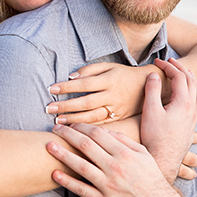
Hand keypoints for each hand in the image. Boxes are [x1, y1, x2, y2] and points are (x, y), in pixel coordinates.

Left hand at [46, 63, 168, 124]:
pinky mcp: (119, 119)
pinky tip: (73, 130)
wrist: (148, 88)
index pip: (84, 84)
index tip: (51, 88)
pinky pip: (100, 125)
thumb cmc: (123, 75)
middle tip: (48, 109)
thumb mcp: (109, 67)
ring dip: (73, 120)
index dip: (66, 87)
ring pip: (92, 117)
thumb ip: (89, 70)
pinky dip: (86, 128)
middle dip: (65, 106)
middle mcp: (113, 96)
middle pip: (85, 102)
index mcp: (110, 80)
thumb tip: (71, 77)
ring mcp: (117, 109)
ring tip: (57, 121)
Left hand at [47, 123, 186, 196]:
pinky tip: (54, 173)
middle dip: (68, 135)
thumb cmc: (150, 177)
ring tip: (49, 146)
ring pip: (80, 166)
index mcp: (125, 154)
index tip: (71, 125)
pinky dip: (66, 181)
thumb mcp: (143, 154)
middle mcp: (115, 168)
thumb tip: (104, 129)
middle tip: (55, 129)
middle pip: (86, 145)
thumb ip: (124, 140)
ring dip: (62, 155)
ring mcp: (108, 186)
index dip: (81, 127)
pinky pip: (81, 190)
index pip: (98, 133)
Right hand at [139, 58, 196, 182]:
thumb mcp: (150, 110)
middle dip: (181, 69)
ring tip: (187, 74)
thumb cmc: (154, 137)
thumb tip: (154, 74)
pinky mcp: (190, 127)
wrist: (163, 160)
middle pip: (192, 82)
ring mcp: (193, 119)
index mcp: (184, 103)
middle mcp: (192, 109)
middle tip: (171, 62)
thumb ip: (152, 90)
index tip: (157, 62)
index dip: (168, 66)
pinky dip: (195, 93)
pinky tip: (191, 97)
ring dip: (192, 80)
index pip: (179, 77)